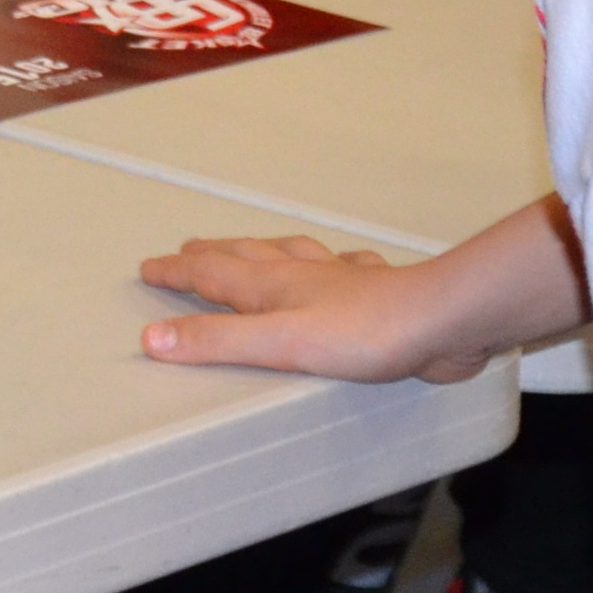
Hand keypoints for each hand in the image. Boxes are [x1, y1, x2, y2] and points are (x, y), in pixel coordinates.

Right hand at [135, 233, 495, 381]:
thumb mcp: (279, 343)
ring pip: (294, 257)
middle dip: (212, 255)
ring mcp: (342, 281)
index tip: (149, 266)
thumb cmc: (363, 333)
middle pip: (246, 257)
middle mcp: (303, 275)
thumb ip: (217, 341)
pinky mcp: (378, 295)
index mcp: (273, 286)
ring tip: (254, 249)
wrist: (443, 321)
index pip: (211, 273)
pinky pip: (346, 270)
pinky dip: (334, 265)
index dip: (177, 272)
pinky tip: (343, 265)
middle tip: (190, 250)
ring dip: (265, 251)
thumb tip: (153, 337)